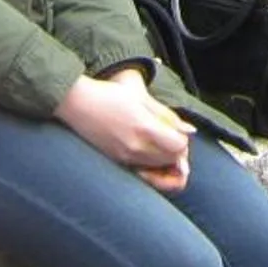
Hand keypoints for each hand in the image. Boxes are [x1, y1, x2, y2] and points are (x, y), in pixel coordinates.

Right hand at [57, 69, 189, 187]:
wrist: (78, 104)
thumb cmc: (110, 95)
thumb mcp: (142, 97)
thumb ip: (167, 116)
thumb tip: (190, 131)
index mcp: (144, 128)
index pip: (178, 146)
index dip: (182, 138)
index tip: (176, 129)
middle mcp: (135, 148)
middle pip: (170, 159)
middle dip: (175, 149)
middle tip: (169, 134)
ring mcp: (125, 158)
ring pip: (157, 167)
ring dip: (164, 158)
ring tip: (156, 139)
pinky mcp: (116, 162)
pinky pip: (142, 171)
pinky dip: (150, 165)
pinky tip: (145, 150)